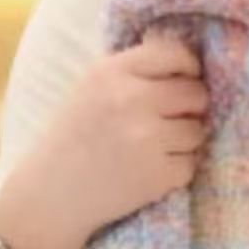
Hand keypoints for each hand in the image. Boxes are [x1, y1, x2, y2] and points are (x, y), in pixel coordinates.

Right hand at [0, 26, 210, 248]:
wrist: (51, 195)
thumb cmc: (74, 138)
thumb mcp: (92, 89)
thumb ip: (134, 73)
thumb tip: (188, 66)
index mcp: (112, 72)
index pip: (175, 54)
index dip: (188, 68)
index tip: (184, 80)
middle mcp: (131, 100)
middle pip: (196, 93)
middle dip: (191, 107)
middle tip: (169, 120)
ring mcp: (147, 139)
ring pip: (197, 130)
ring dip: (184, 141)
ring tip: (152, 148)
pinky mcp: (159, 175)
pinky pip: (191, 164)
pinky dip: (176, 169)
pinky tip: (148, 171)